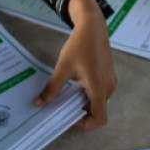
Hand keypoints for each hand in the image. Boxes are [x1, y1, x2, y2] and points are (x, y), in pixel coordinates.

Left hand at [35, 0, 116, 129]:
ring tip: (67, 93)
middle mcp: (108, 87)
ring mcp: (110, 81)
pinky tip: (75, 83)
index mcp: (99, 87)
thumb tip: (39, 103)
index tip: (70, 115)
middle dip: (82, 112)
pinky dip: (88, 94)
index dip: (86, 124)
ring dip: (84, 102)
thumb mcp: (63, 67)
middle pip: (98, 111)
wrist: (93, 25)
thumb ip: (52, 88)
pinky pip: (100, 92)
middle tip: (64, 105)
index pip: (100, 119)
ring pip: (99, 102)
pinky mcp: (108, 75)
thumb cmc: (79, 45)